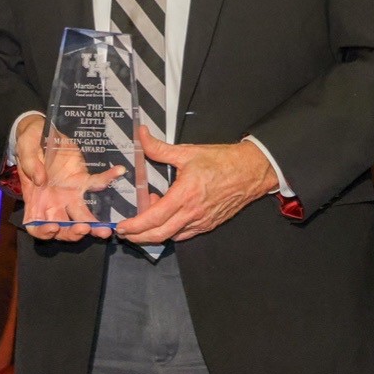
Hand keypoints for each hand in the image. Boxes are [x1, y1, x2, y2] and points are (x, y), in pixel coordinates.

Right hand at [14, 112, 117, 241]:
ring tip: (104, 229)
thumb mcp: (25, 150)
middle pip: (63, 226)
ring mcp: (69, 193)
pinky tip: (118, 172)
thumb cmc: (29, 145)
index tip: (54, 228)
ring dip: (93, 224)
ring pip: (81, 214)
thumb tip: (39, 179)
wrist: (42, 132)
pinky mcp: (81, 179)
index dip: (44, 232)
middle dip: (73, 232)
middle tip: (84, 229)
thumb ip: (30, 164)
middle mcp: (53, 203)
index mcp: (35, 201)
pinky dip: (107, 179)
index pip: (37, 226)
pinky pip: (95, 183)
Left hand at [111, 128, 276, 244]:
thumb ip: (160, 148)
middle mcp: (191, 213)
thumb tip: (141, 135)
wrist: (251, 171)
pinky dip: (170, 232)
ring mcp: (200, 222)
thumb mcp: (189, 151)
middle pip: (157, 235)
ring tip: (147, 220)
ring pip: (170, 238)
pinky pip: (183, 235)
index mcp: (185, 194)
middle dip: (137, 237)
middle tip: (125, 231)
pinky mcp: (207, 226)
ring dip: (153, 234)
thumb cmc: (221, 160)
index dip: (134, 226)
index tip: (121, 226)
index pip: (153, 218)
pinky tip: (168, 219)